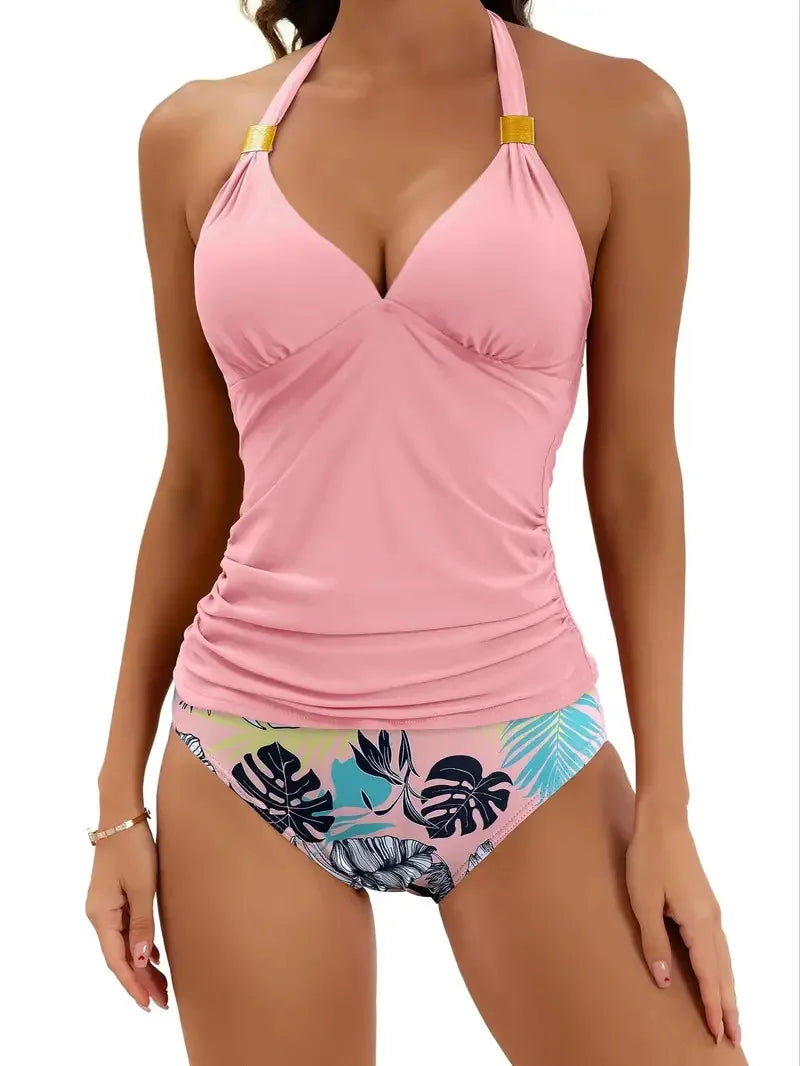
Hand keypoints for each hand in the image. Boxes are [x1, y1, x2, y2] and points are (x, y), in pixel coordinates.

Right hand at [85, 817, 168, 1011]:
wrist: (122, 815)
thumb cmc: (133, 847)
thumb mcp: (143, 887)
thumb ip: (142, 924)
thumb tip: (141, 961)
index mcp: (101, 915)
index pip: (117, 960)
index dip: (133, 984)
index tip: (148, 1004)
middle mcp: (99, 914)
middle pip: (120, 956)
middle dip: (140, 980)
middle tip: (162, 1001)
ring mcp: (106, 905)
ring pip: (124, 944)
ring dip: (142, 964)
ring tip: (161, 985)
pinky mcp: (115, 895)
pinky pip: (126, 929)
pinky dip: (140, 945)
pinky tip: (154, 955)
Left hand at [626, 803, 739, 1047]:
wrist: (663, 821)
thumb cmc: (649, 858)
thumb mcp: (643, 902)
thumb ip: (654, 942)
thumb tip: (664, 981)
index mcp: (697, 922)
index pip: (708, 974)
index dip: (711, 1005)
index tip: (718, 1032)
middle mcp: (711, 919)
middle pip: (723, 971)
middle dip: (728, 1005)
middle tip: (734, 1037)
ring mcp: (710, 909)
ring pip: (724, 958)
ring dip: (727, 987)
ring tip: (730, 1014)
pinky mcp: (704, 902)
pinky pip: (719, 944)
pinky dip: (722, 966)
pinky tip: (719, 972)